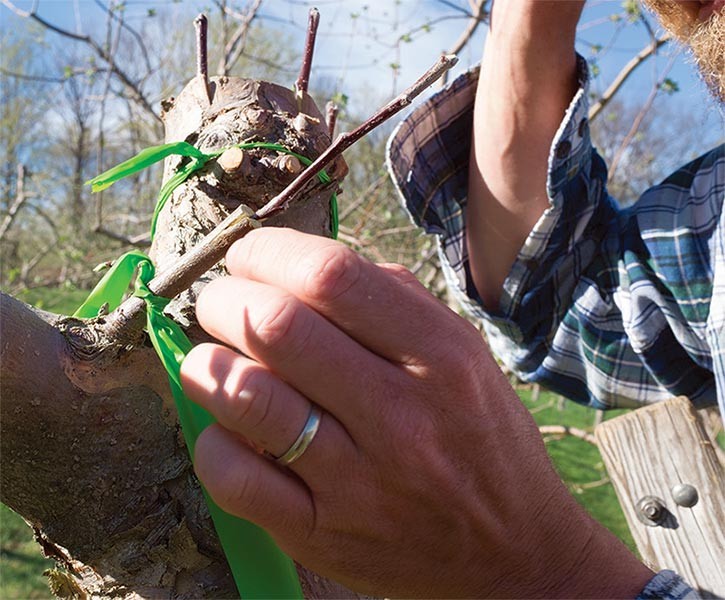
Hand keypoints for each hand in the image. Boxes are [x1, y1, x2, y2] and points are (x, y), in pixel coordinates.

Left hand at [180, 228, 650, 597]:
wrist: (515, 551)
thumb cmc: (484, 439)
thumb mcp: (466, 354)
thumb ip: (396, 300)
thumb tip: (303, 265)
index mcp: (440, 355)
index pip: (332, 277)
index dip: (269, 252)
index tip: (248, 256)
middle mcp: (400, 414)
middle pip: (277, 327)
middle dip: (223, 300)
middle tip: (218, 305)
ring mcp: (359, 480)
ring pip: (246, 397)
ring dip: (205, 365)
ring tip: (211, 359)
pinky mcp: (323, 535)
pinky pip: (234, 480)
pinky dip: (211, 443)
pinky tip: (226, 431)